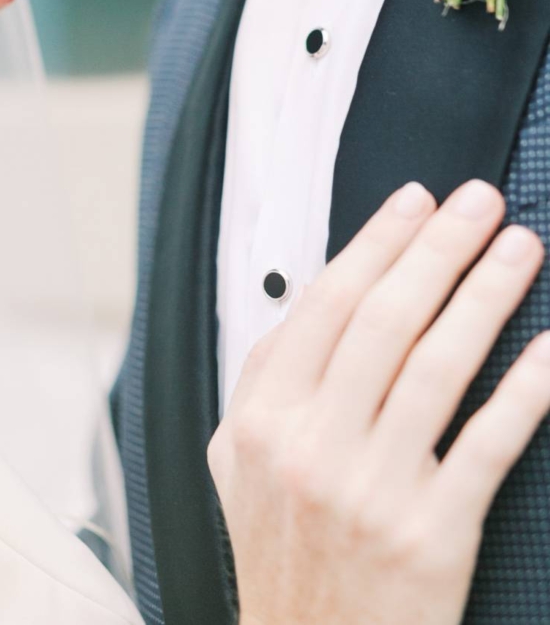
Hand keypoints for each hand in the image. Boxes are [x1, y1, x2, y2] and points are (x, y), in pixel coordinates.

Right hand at [208, 180, 549, 624]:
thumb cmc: (284, 558)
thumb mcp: (240, 463)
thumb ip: (267, 378)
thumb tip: (316, 299)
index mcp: (264, 418)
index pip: (328, 302)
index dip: (378, 242)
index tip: (417, 200)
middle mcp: (312, 446)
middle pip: (386, 320)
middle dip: (440, 248)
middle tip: (481, 201)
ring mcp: (372, 491)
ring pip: (439, 367)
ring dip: (486, 296)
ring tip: (520, 248)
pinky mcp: (433, 537)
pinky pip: (488, 445)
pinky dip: (523, 390)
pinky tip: (547, 349)